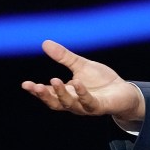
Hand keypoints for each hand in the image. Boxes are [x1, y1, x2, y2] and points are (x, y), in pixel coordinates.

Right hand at [21, 40, 144, 121]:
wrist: (124, 91)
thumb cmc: (101, 81)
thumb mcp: (81, 66)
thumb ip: (64, 57)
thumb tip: (45, 43)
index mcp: (67, 93)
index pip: (49, 94)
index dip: (37, 90)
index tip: (25, 84)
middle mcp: (74, 102)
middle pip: (55, 103)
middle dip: (44, 95)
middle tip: (35, 86)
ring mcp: (86, 106)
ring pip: (70, 104)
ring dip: (61, 93)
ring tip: (54, 80)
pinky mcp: (100, 107)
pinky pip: (89, 102)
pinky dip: (82, 93)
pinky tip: (78, 83)